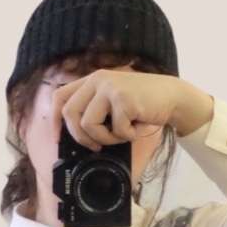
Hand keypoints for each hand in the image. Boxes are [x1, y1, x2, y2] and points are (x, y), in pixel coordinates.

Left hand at [55, 70, 212, 147]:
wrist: (171, 96)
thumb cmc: (142, 105)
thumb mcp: (113, 103)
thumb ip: (95, 110)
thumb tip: (78, 137)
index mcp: (91, 80)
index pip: (59, 97)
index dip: (54, 120)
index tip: (59, 139)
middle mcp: (97, 80)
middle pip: (69, 114)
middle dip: (80, 137)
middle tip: (96, 146)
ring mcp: (109, 88)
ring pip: (89, 124)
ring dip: (106, 138)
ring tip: (122, 134)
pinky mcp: (123, 98)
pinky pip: (115, 129)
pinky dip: (127, 136)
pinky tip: (137, 128)